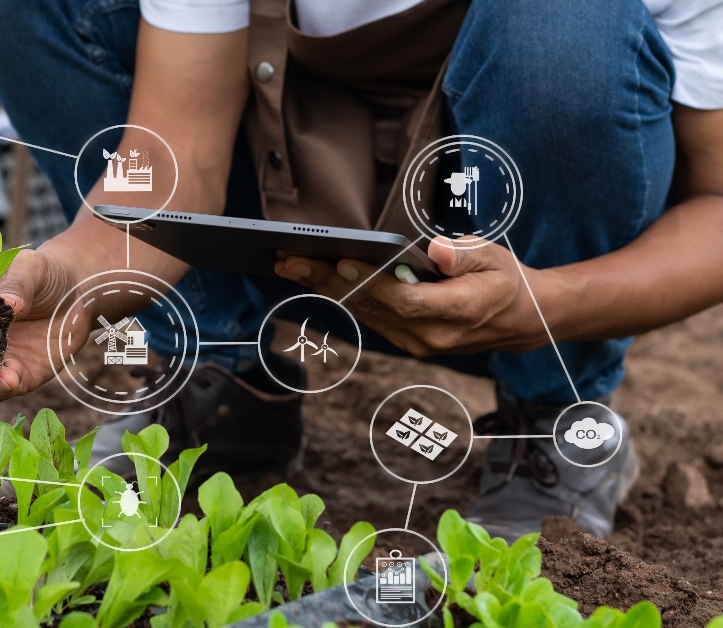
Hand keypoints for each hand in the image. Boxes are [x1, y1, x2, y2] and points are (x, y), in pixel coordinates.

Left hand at [274, 237, 549, 356]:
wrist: (521, 320)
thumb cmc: (505, 280)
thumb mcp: (496, 257)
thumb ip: (465, 255)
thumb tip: (435, 251)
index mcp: (458, 312)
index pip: (404, 300)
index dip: (370, 281)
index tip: (341, 259)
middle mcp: (433, 336)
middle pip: (373, 307)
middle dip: (328, 281)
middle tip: (290, 260)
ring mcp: (418, 344)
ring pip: (364, 314)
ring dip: (325, 289)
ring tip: (290, 265)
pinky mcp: (408, 342)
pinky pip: (370, 317)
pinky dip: (341, 296)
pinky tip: (316, 278)